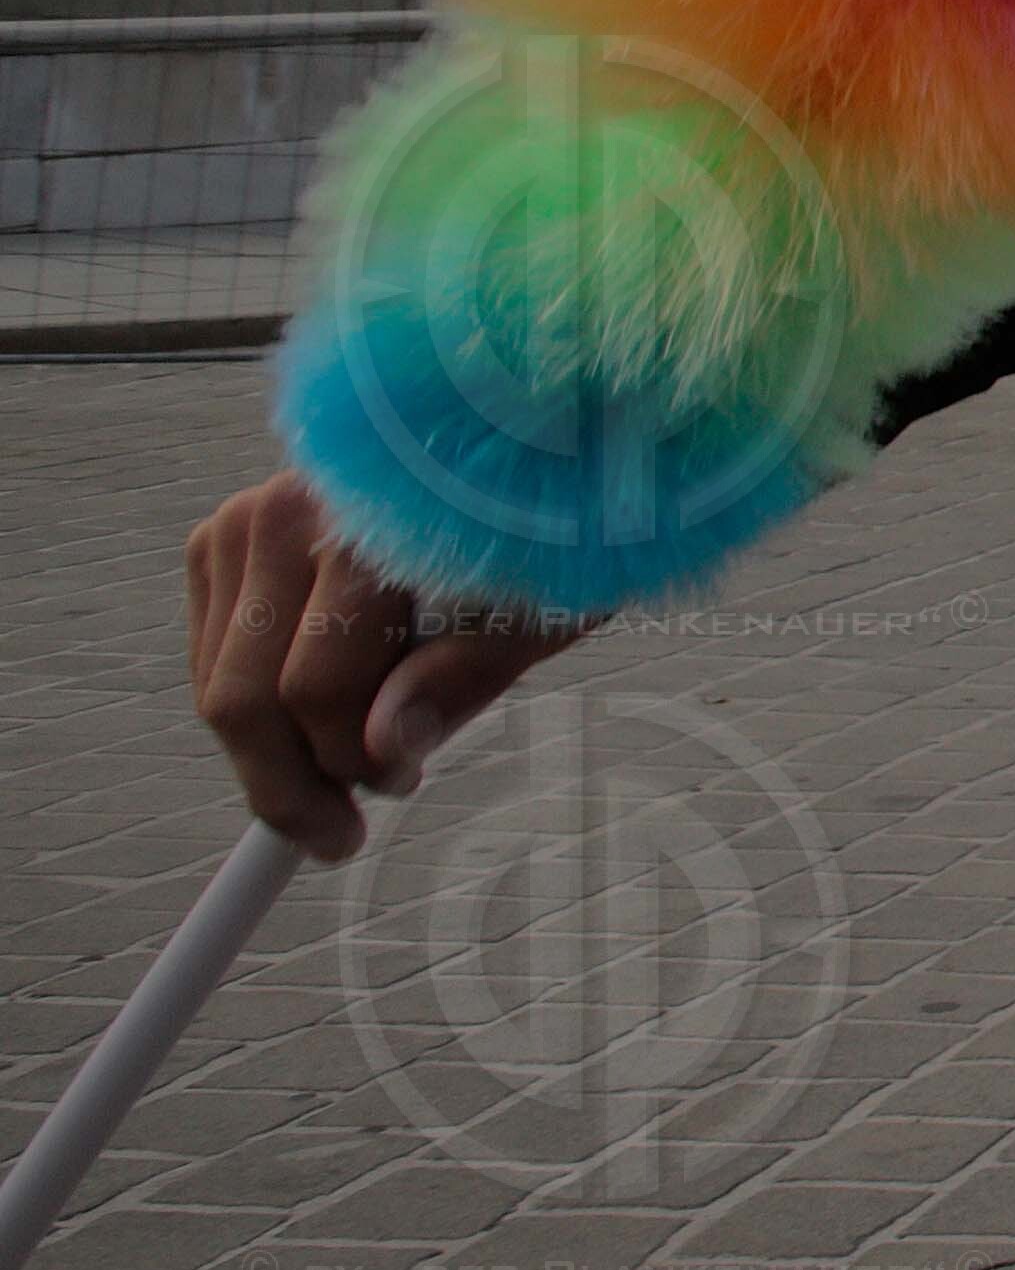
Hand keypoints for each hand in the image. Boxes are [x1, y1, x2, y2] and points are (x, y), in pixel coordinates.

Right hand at [184, 474, 581, 857]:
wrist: (521, 438)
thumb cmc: (549, 524)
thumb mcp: (545, 605)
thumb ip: (465, 675)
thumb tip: (379, 753)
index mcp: (378, 525)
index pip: (318, 689)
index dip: (337, 773)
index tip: (354, 832)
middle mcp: (293, 509)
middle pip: (245, 697)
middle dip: (288, 784)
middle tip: (337, 829)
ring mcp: (248, 515)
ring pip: (218, 684)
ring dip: (274, 747)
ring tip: (349, 758)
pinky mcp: (224, 532)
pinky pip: (210, 653)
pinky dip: (256, 699)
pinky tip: (322, 702)